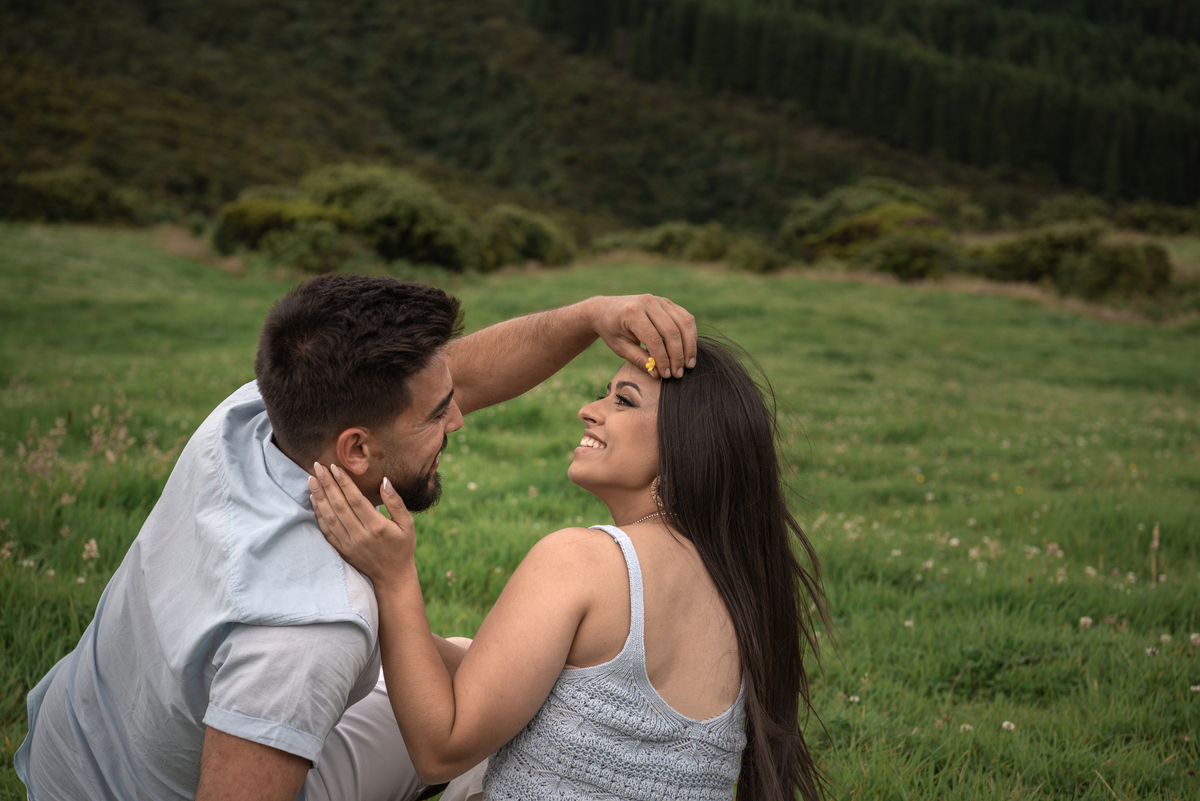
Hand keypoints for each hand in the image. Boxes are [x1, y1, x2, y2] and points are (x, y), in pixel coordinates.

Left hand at [308, 463, 415, 582]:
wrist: (392, 577)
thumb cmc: (402, 547)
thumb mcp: (407, 524)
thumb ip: (396, 502)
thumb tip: (384, 481)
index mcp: (376, 526)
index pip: (355, 499)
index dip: (343, 482)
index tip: (334, 467)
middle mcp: (360, 535)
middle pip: (339, 505)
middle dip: (327, 484)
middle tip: (318, 467)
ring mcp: (348, 544)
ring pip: (329, 516)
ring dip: (319, 497)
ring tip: (311, 479)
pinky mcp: (341, 550)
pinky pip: (326, 530)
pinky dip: (318, 514)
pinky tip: (314, 500)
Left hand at [592, 295, 696, 378]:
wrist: (606, 309)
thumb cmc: (612, 330)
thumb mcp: (620, 348)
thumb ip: (639, 360)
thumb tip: (657, 374)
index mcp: (632, 313)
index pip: (653, 339)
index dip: (662, 359)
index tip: (666, 375)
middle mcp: (648, 302)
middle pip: (672, 330)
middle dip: (678, 355)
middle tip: (679, 374)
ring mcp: (660, 300)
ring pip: (683, 323)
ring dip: (689, 345)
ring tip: (689, 364)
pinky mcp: (667, 302)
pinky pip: (685, 318)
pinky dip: (690, 334)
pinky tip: (689, 350)